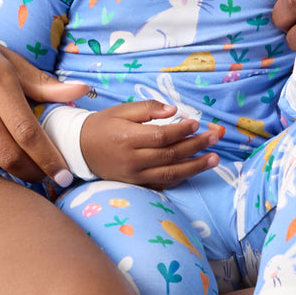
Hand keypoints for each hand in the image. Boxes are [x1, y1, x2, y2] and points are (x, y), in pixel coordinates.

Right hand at [0, 6, 87, 183]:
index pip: (27, 130)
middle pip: (8, 153)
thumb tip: (83, 91)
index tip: (64, 175)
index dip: (48, 157)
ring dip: (9, 168)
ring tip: (23, 164)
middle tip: (48, 178)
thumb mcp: (7, 58)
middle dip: (32, 171)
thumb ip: (43, 82)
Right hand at [80, 101, 222, 186]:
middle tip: (215, 138)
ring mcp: (134, 176)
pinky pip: (162, 185)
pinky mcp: (135, 185)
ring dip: (195, 167)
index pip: (161, 136)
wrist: (80, 149)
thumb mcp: (122, 110)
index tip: (197, 123)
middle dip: (196, 147)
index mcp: (128, 138)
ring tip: (214, 159)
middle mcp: (132, 160)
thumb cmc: (103, 125)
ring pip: (169, 174)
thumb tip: (174, 110)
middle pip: (170, 155)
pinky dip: (179, 178)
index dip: (181, 131)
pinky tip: (194, 171)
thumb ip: (148, 109)